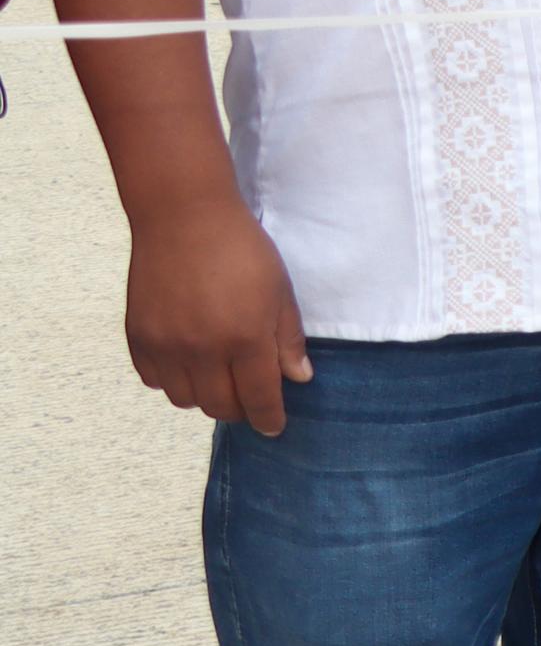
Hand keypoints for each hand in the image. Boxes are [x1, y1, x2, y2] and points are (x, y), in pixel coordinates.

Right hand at [125, 191, 309, 435]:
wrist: (184, 217)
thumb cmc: (242, 249)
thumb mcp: (280, 290)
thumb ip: (287, 338)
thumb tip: (297, 378)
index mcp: (245, 338)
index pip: (258, 398)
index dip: (268, 418)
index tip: (274, 427)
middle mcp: (202, 350)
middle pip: (219, 406)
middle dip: (239, 409)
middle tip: (249, 398)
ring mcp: (166, 346)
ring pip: (184, 399)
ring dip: (204, 396)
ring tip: (219, 376)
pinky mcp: (138, 337)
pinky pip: (154, 380)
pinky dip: (172, 379)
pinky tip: (187, 361)